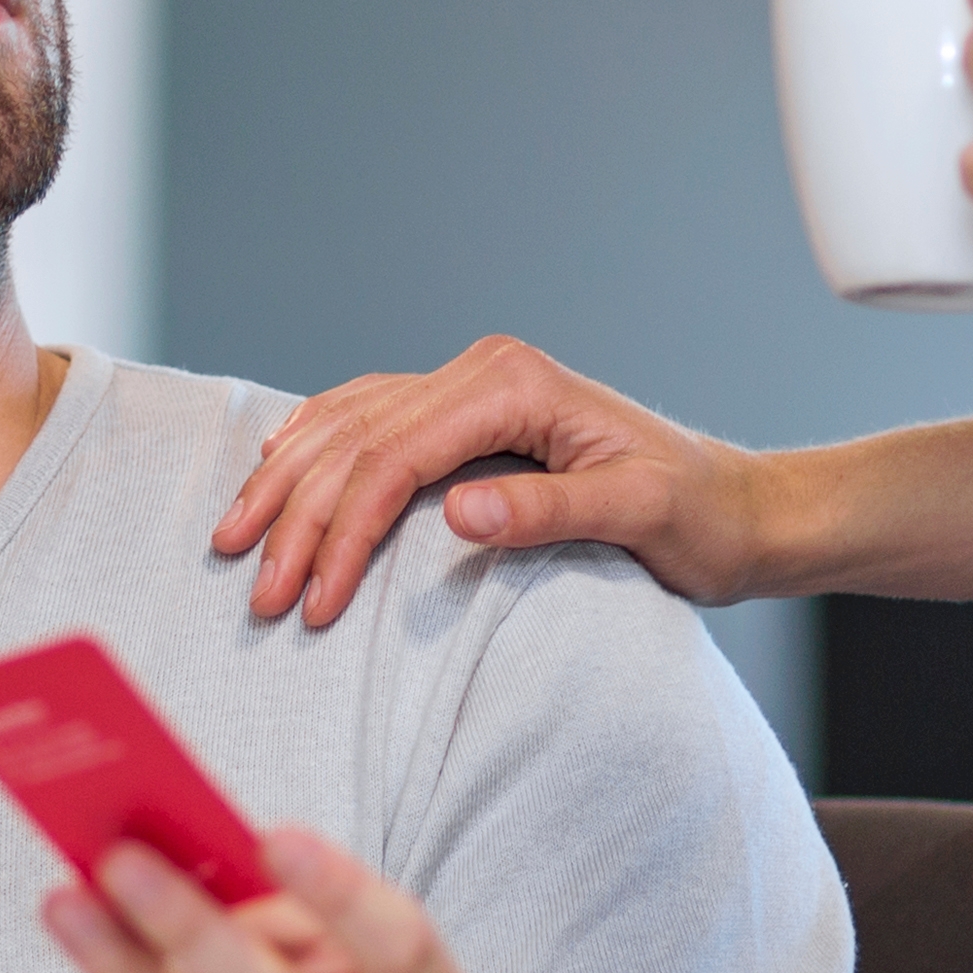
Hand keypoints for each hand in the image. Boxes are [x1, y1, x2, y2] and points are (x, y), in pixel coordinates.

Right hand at [212, 339, 773, 627]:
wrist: (737, 507)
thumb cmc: (698, 517)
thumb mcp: (639, 516)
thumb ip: (548, 510)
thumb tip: (458, 510)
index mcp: (514, 383)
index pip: (395, 456)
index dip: (345, 530)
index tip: (314, 602)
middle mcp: (483, 370)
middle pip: (358, 441)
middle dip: (299, 519)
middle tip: (258, 594)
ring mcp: (472, 385)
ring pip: (348, 424)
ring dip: (289, 484)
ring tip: (235, 540)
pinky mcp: (469, 413)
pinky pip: (369, 419)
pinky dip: (316, 447)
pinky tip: (278, 470)